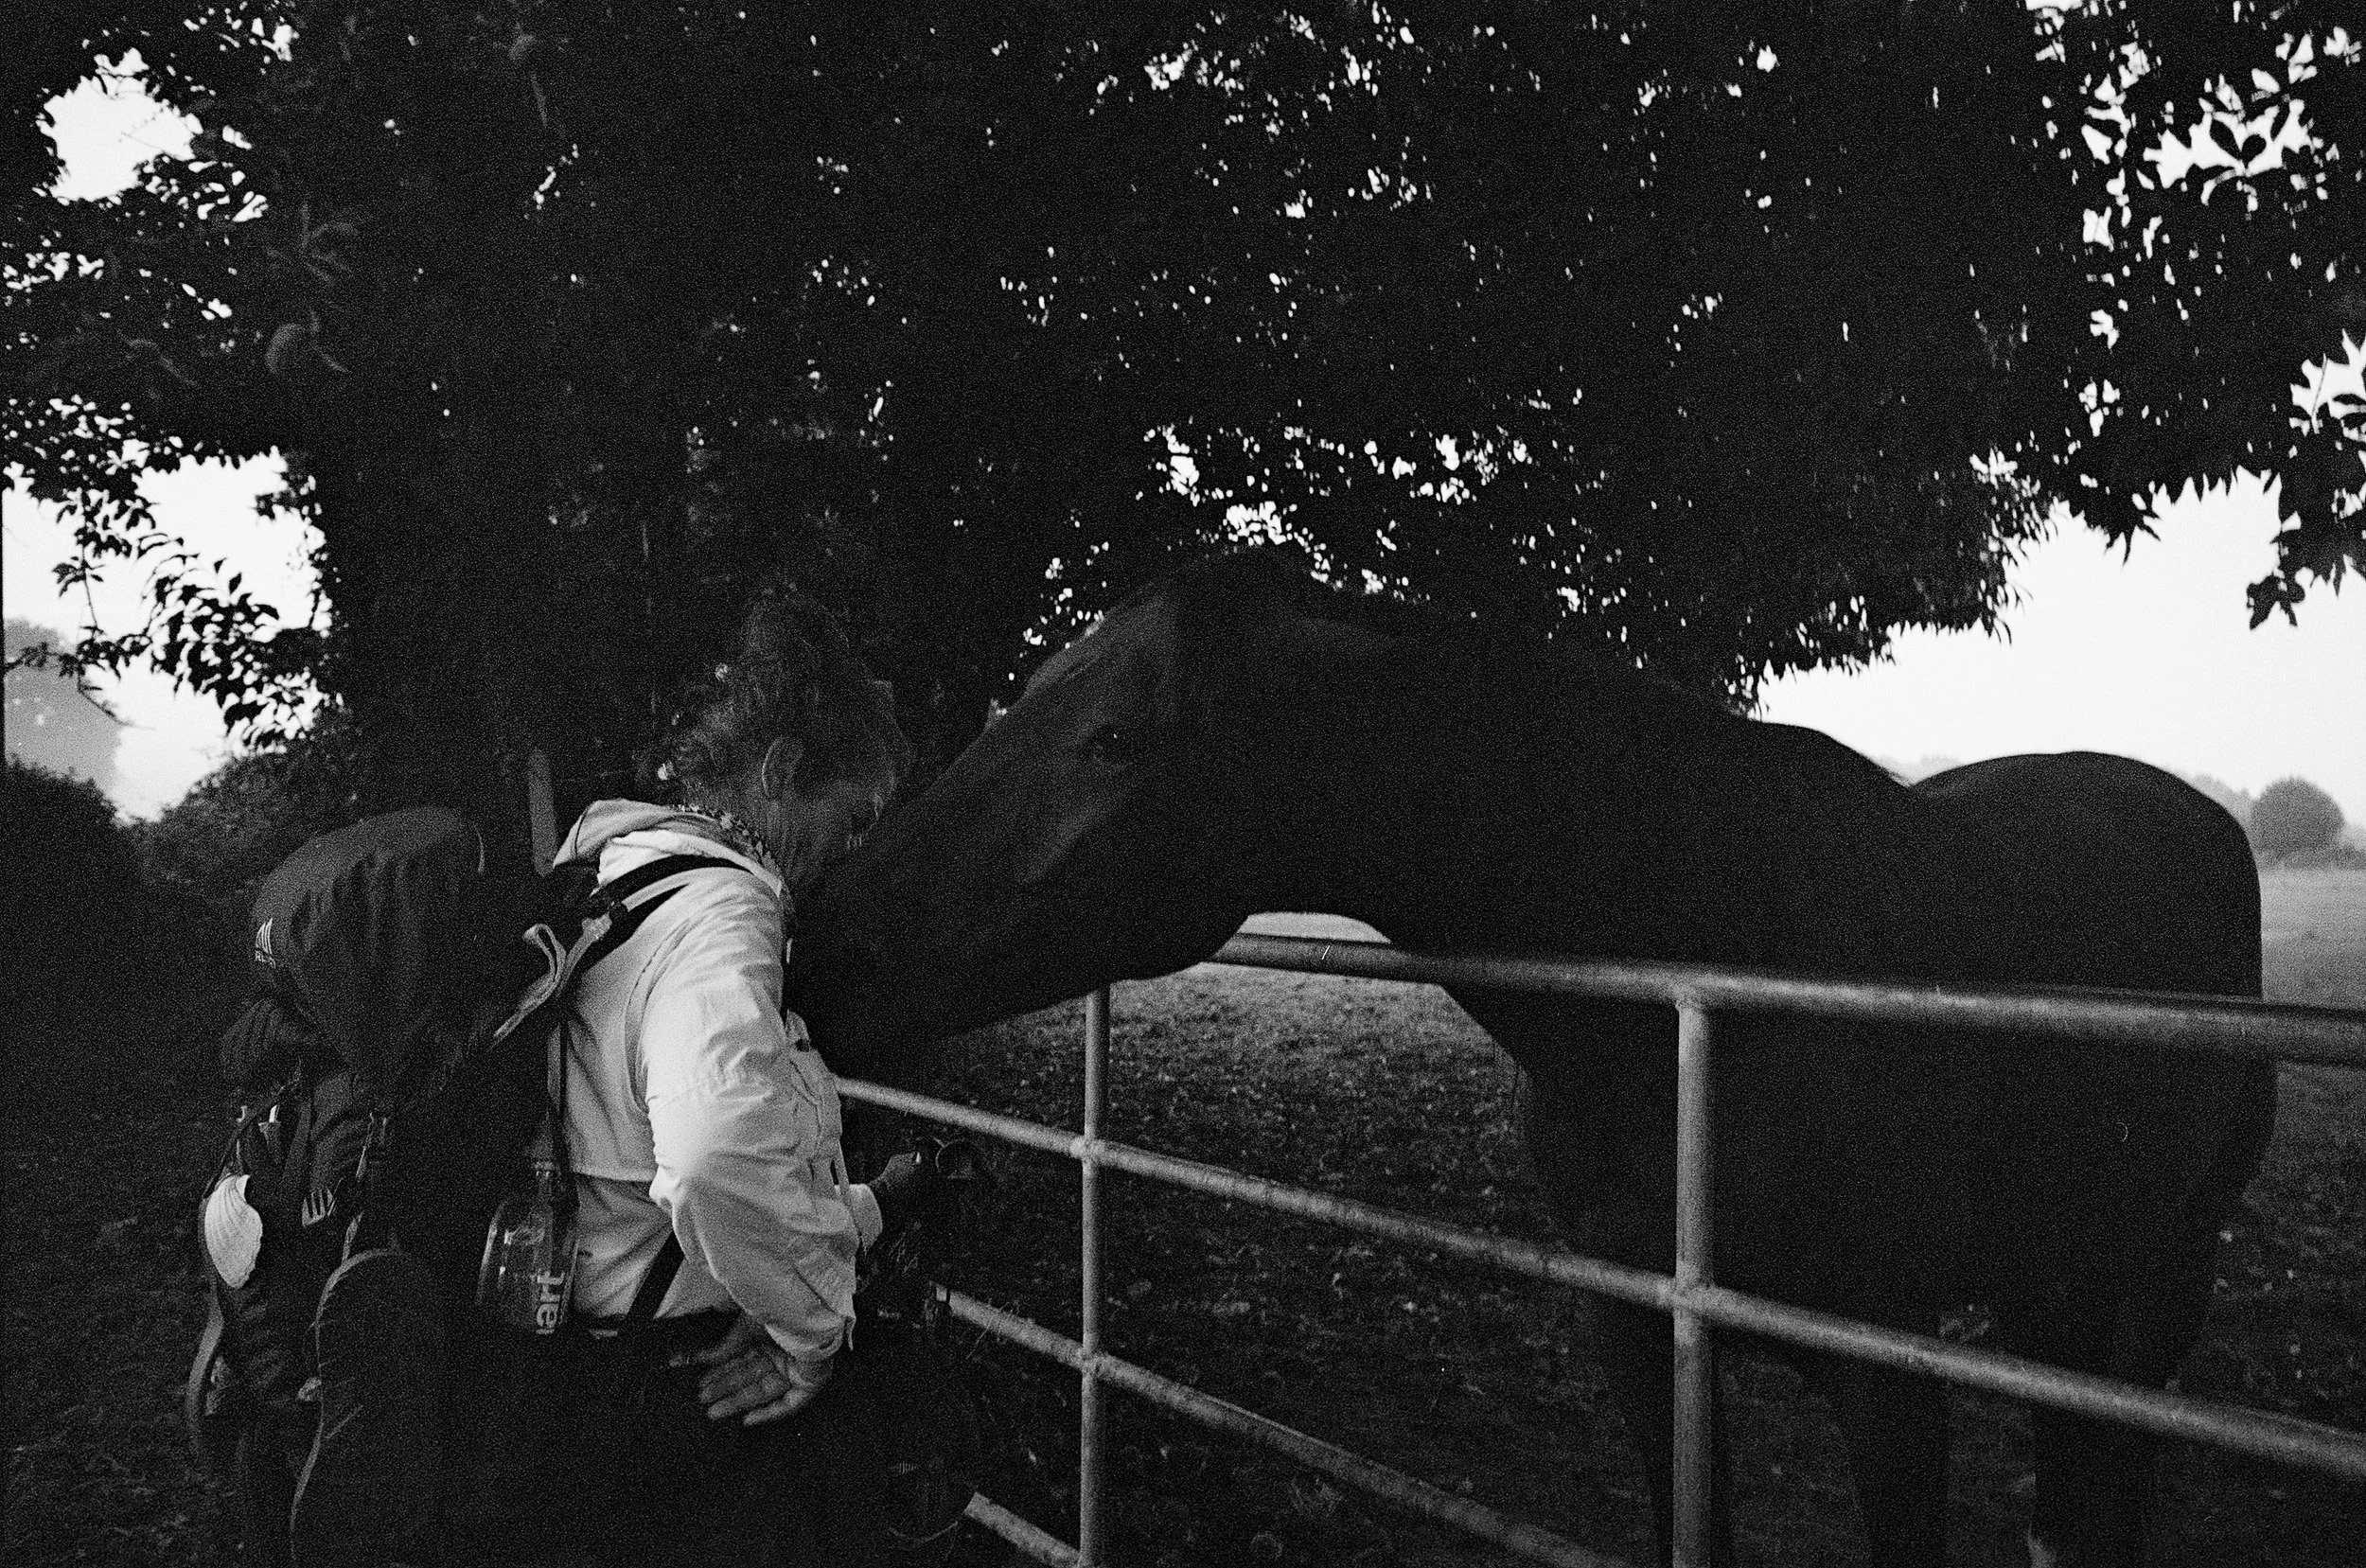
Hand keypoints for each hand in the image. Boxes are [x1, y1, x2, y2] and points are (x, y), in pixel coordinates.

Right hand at [682, 1311, 832, 1425]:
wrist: (805, 1310)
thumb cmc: (778, 1309)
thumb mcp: (744, 1329)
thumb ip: (724, 1348)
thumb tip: (699, 1359)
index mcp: (769, 1334)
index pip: (742, 1359)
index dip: (721, 1372)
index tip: (702, 1382)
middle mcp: (783, 1351)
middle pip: (750, 1377)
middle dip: (726, 1389)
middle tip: (702, 1400)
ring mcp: (796, 1366)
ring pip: (764, 1391)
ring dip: (738, 1402)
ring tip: (713, 1412)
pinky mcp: (811, 1381)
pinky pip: (790, 1403)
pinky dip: (769, 1413)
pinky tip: (747, 1420)